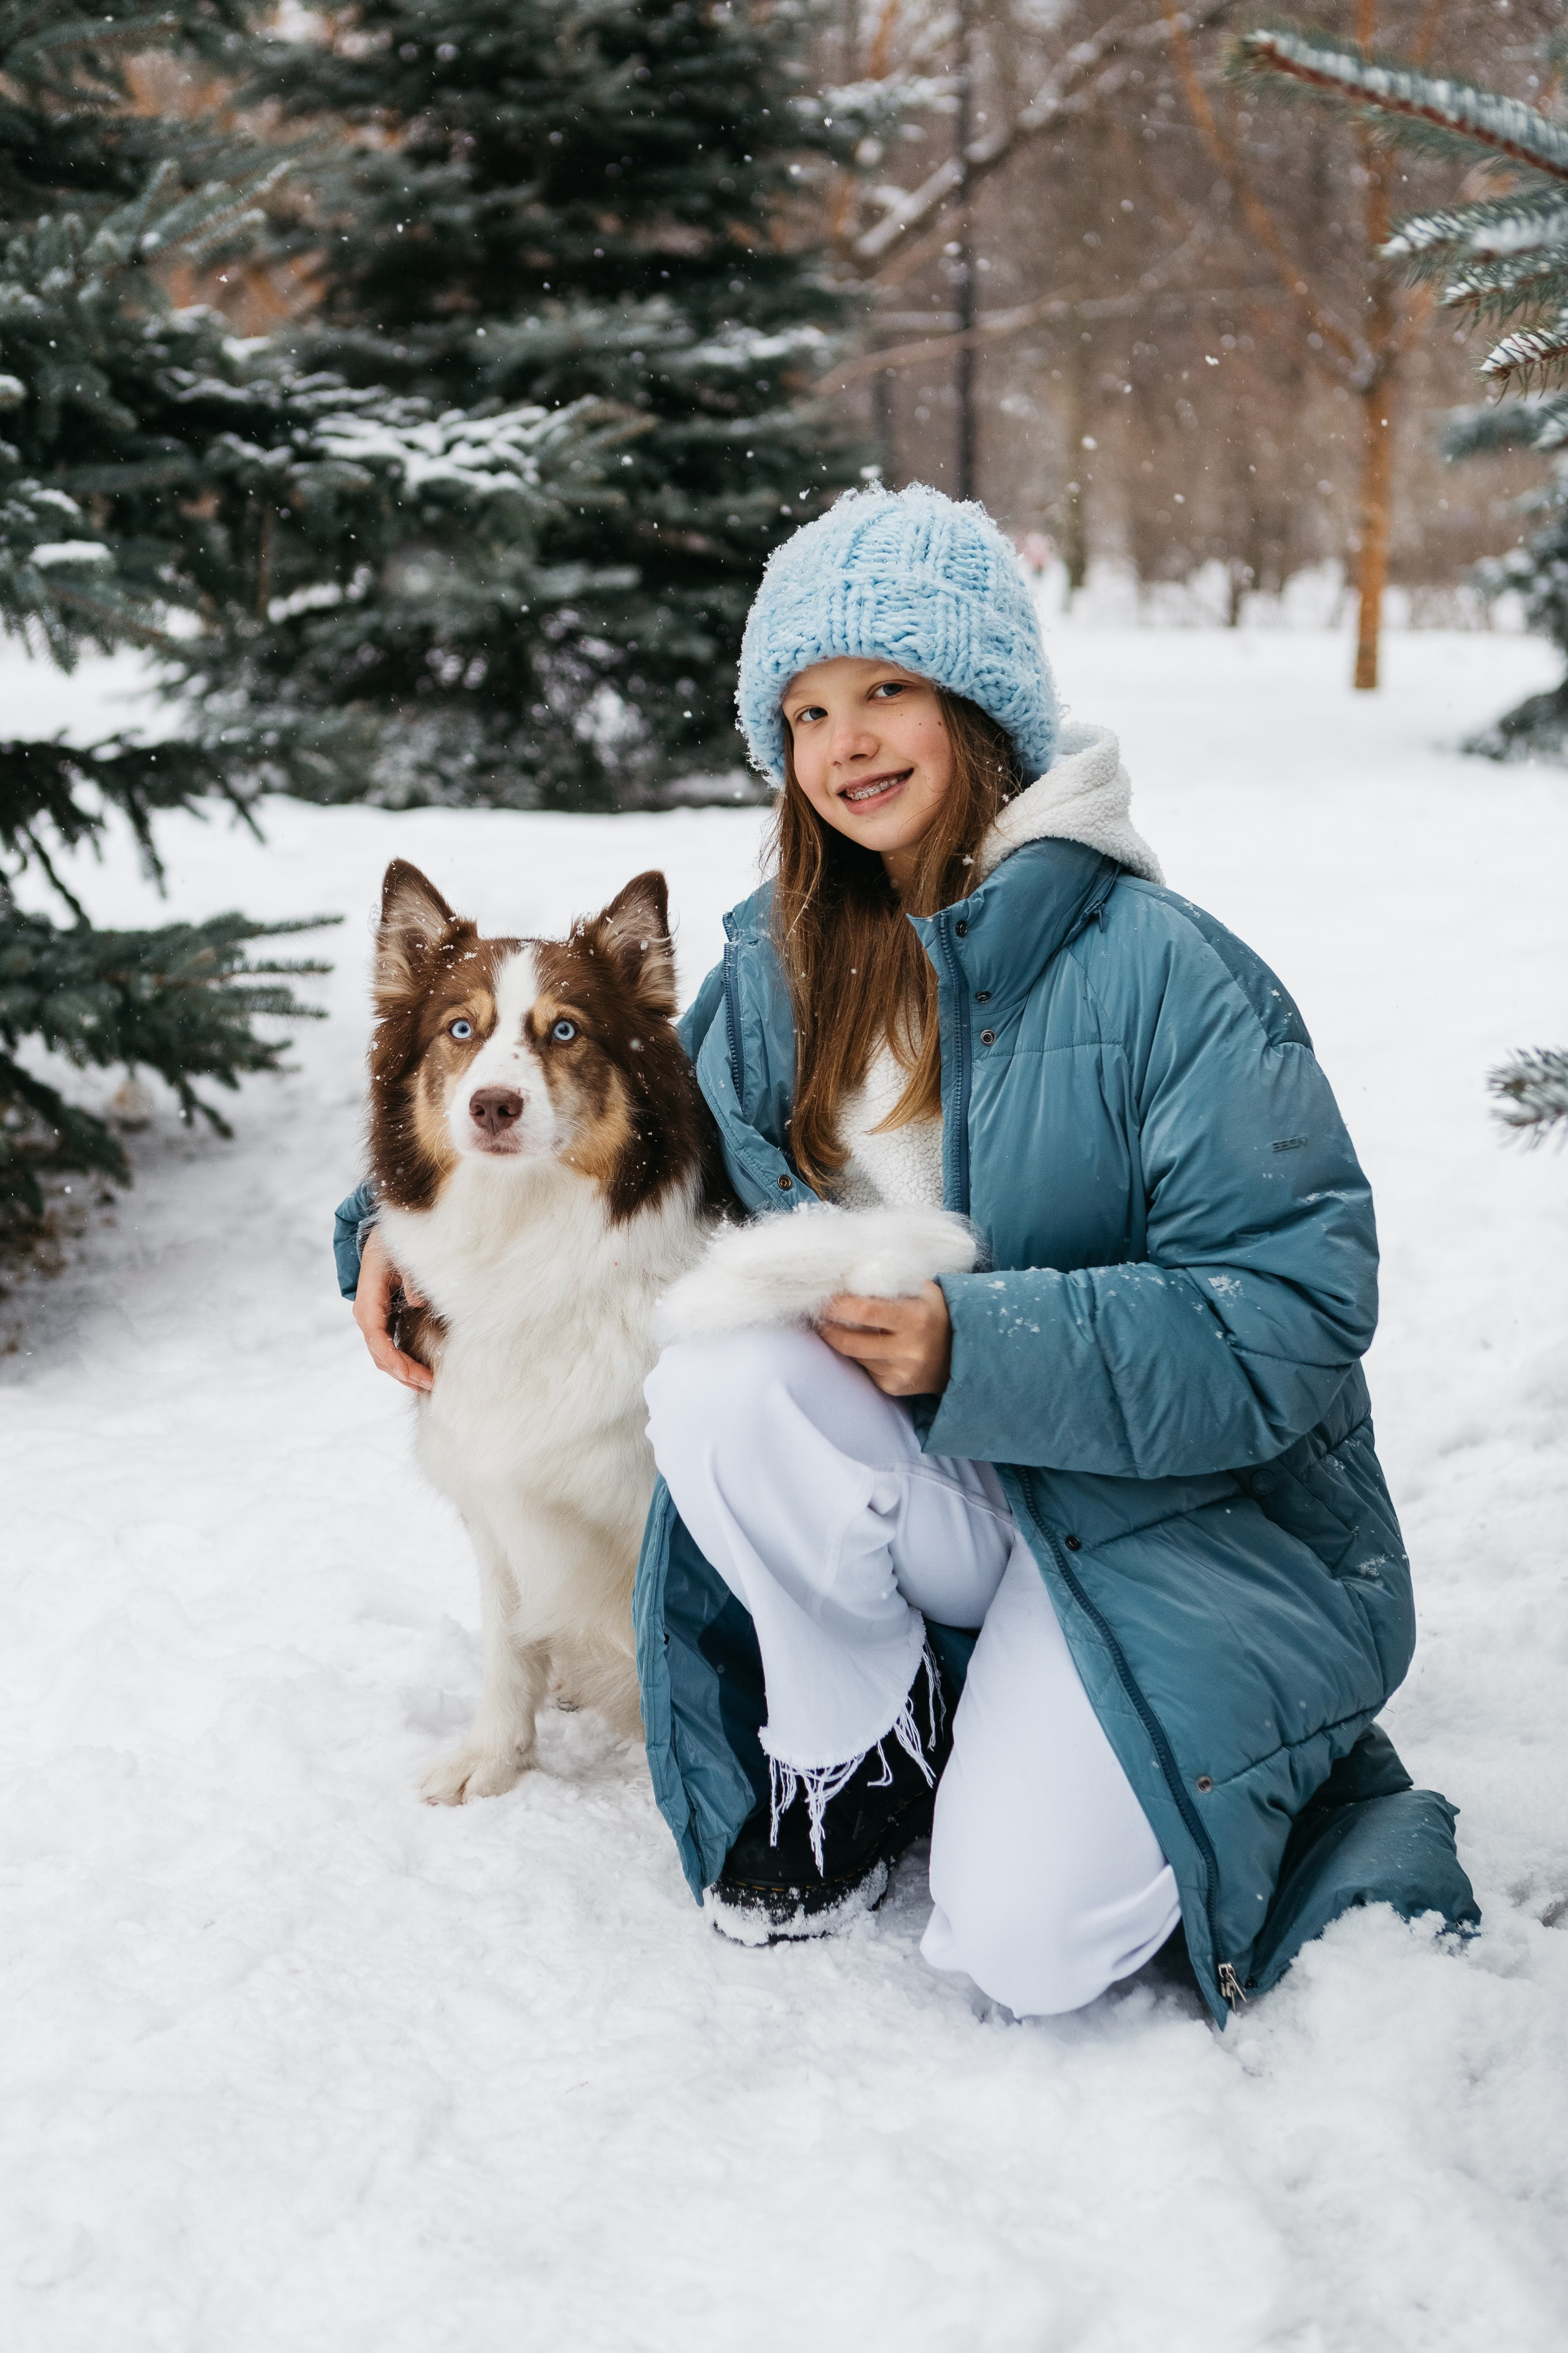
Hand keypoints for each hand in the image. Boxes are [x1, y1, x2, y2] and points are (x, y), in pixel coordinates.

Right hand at [353, 1223, 432, 1392]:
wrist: (384, 1237)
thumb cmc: (393, 1244)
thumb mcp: (402, 1253)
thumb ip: (409, 1276)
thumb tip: (417, 1301)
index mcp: (368, 1298)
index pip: (376, 1336)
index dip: (392, 1358)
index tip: (411, 1374)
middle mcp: (367, 1313)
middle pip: (380, 1353)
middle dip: (403, 1372)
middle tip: (429, 1385)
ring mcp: (374, 1319)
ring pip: (383, 1355)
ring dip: (403, 1373)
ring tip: (427, 1385)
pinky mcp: (384, 1321)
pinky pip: (389, 1348)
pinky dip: (402, 1363)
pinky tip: (419, 1374)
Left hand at [818, 1280, 952, 1397]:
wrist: (962, 1353)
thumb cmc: (934, 1312)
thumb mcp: (922, 1290)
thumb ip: (890, 1280)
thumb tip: (848, 1273)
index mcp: (915, 1318)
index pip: (864, 1311)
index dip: (837, 1305)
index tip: (823, 1297)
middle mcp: (909, 1349)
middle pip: (849, 1341)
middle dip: (827, 1327)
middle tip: (817, 1313)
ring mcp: (901, 1372)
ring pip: (854, 1355)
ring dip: (838, 1340)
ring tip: (834, 1324)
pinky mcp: (895, 1387)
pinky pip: (864, 1368)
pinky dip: (858, 1354)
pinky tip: (863, 1342)